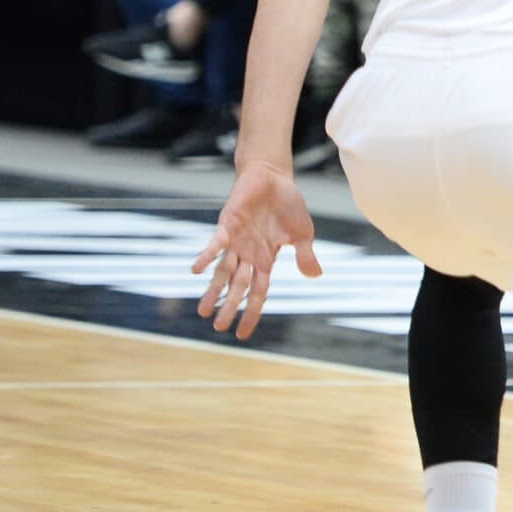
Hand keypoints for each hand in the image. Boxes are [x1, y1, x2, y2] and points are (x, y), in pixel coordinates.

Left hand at [191, 162, 323, 339]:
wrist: (273, 176)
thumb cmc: (288, 204)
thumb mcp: (304, 234)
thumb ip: (306, 256)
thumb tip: (315, 276)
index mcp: (266, 260)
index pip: (258, 292)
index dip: (251, 312)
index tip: (242, 335)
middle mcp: (248, 255)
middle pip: (238, 286)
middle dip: (229, 307)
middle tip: (219, 327)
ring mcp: (236, 241)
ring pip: (223, 271)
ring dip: (213, 290)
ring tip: (203, 310)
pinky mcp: (227, 225)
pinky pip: (216, 244)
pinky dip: (207, 256)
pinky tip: (197, 270)